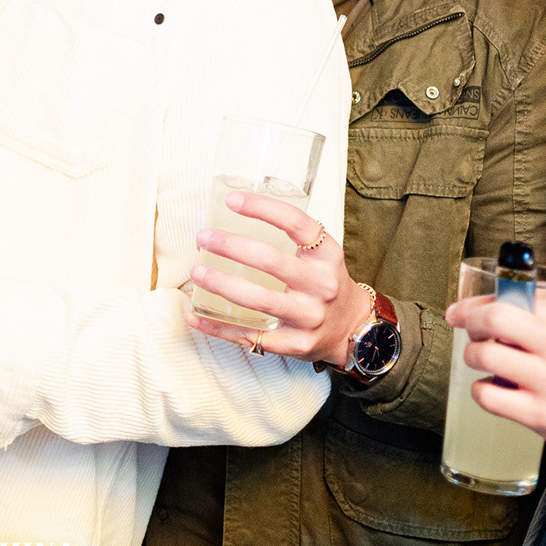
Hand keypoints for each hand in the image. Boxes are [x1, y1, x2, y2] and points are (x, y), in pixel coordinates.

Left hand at [181, 191, 367, 365]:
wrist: (351, 328)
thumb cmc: (324, 284)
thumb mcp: (320, 256)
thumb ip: (289, 238)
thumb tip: (232, 218)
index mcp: (327, 256)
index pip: (297, 224)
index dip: (263, 208)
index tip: (231, 200)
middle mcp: (322, 285)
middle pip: (272, 261)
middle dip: (232, 247)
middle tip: (203, 238)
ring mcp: (309, 317)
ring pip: (260, 300)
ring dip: (222, 285)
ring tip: (197, 273)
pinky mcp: (295, 344)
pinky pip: (250, 335)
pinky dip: (218, 327)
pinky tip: (195, 316)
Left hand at [445, 285, 545, 472]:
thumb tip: (528, 285)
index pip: (512, 296)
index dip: (477, 302)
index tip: (462, 309)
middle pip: (493, 319)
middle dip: (468, 322)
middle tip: (465, 329)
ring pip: (486, 356)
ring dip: (473, 357)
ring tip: (483, 361)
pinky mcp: (543, 416)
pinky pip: (490, 397)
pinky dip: (481, 391)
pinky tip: (492, 389)